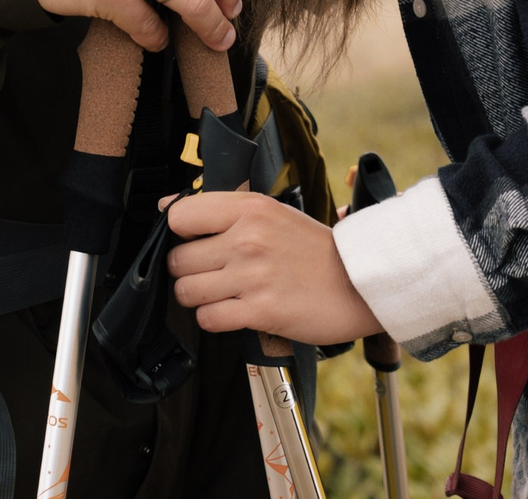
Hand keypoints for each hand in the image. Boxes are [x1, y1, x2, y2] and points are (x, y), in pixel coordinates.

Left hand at [165, 191, 383, 344]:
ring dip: (197, 297)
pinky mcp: (261, 311)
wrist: (359, 282)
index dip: (177, 231)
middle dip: (187, 270)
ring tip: (220, 293)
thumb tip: (168, 208)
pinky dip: (214, 318)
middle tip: (209, 272)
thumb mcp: (272, 212)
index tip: (189, 240)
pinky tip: (232, 311)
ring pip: (186, 290)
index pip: (179, 215)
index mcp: (249, 209)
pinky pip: (208, 318)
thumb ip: (224, 210)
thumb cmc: (314, 249)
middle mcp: (248, 239)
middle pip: (177, 259)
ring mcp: (253, 276)